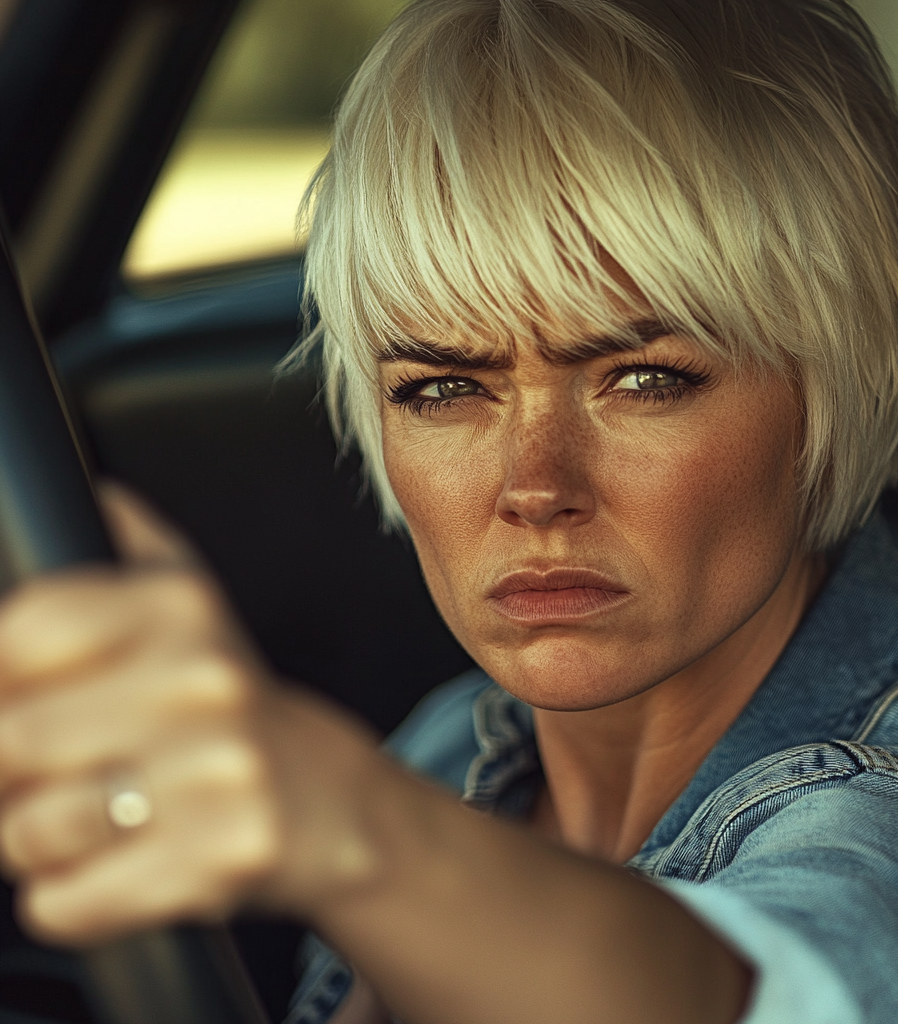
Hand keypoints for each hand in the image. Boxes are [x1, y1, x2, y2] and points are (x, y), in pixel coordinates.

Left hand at [0, 482, 381, 944]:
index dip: (1, 683)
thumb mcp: (194, 604)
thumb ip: (132, 541)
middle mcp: (205, 681)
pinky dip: (74, 898)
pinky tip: (126, 865)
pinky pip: (69, 901)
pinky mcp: (220, 858)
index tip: (27, 701)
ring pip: (30, 830)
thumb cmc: (233, 706)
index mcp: (182, 608)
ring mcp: (217, 772)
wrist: (328, 798)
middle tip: (56, 774)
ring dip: (39, 842)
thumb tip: (93, 491)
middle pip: (8, 740)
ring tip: (100, 819)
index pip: (19, 634)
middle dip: (7, 777)